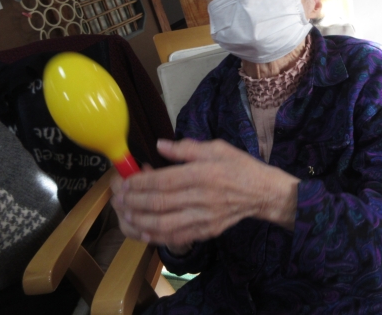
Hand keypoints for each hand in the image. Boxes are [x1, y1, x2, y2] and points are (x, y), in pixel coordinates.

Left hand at [110, 138, 299, 246]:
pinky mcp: (207, 231)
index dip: (139, 183)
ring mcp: (204, 217)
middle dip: (133, 201)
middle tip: (117, 197)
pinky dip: (155, 236)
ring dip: (139, 220)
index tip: (124, 181)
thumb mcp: (217, 148)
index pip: (164, 180)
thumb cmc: (240, 166)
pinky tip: (142, 231)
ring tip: (124, 214)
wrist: (263, 193)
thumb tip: (160, 145)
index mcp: (204, 173)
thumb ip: (187, 148)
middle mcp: (202, 197)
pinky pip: (176, 237)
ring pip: (164, 224)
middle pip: (159, 203)